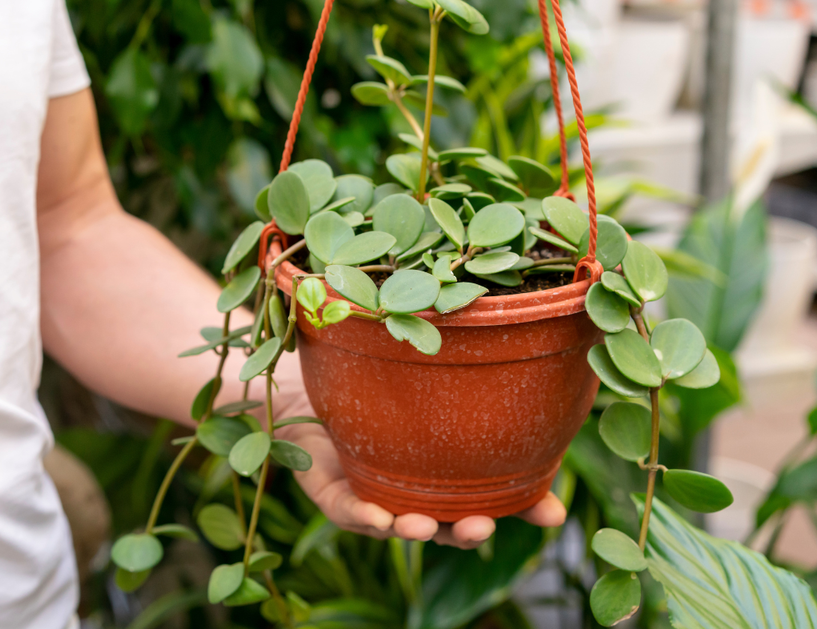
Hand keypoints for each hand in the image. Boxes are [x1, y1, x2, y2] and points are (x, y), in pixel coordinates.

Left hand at [271, 382, 566, 548]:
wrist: (307, 387)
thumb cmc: (375, 381)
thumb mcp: (424, 374)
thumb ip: (461, 370)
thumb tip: (512, 329)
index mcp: (446, 470)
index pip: (492, 496)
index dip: (523, 509)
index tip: (553, 513)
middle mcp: (415, 490)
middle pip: (448, 523)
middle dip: (466, 531)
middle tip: (483, 527)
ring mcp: (375, 495)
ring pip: (401, 525)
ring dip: (417, 531)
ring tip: (426, 527)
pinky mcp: (333, 494)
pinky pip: (348, 511)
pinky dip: (365, 516)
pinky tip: (380, 517)